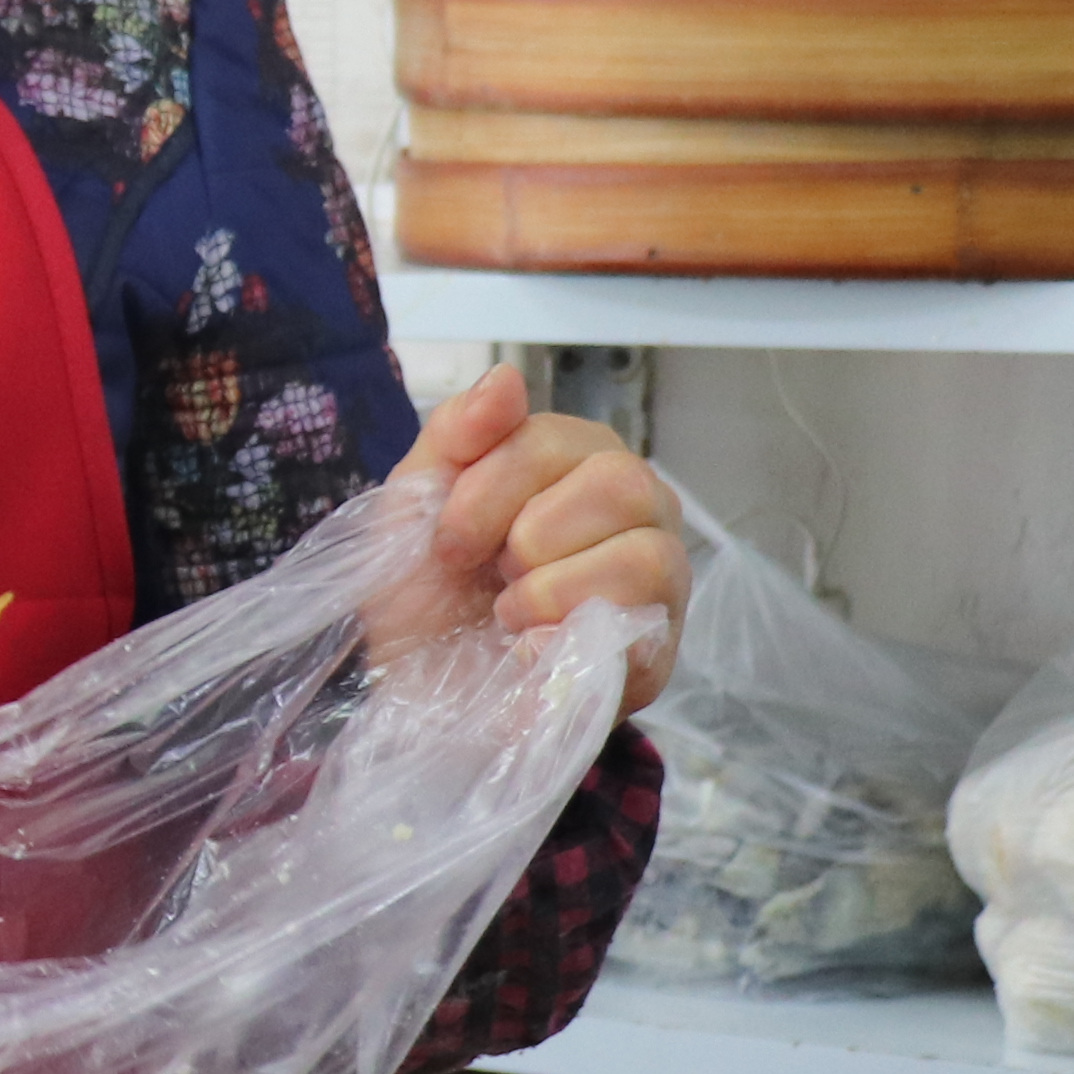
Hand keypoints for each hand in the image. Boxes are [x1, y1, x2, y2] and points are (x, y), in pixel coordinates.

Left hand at [383, 366, 684, 714]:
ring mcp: (659, 582)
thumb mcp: (414, 505)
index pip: (557, 439)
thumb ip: (455, 435)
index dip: (491, 488)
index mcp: (577, 463)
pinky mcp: (659, 653)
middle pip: (620, 483)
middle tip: (490, 576)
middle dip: (529, 535)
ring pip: (644, 555)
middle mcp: (635, 511)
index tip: (447, 540)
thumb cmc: (427, 595)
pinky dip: (569, 639)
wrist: (421, 696)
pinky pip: (642, 630)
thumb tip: (507, 377)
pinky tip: (527, 651)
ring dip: (551, 590)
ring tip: (509, 616)